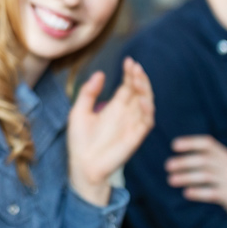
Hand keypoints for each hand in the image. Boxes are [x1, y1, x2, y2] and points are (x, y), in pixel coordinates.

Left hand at [68, 58, 155, 205]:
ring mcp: (132, 125)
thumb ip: (88, 92)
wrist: (82, 166)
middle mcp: (126, 114)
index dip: (130, 73)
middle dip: (139, 78)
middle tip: (135, 67)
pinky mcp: (135, 137)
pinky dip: (147, 110)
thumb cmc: (80, 141)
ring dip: (145, 90)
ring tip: (138, 78)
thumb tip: (100, 73)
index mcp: (114, 107)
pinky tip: (141, 99)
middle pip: (139, 92)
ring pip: (146, 103)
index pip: (127, 86)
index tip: (129, 61)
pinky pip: (147, 121)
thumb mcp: (79, 112)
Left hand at [166, 135, 226, 227]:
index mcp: (224, 154)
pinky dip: (198, 193)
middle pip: (204, 159)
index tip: (173, 146)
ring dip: (186, 177)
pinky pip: (213, 193)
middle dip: (184, 162)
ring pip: (206, 176)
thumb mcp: (220, 167)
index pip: (207, 143)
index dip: (190, 142)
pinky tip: (186, 193)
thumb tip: (175, 161)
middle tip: (167, 166)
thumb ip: (204, 161)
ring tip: (171, 180)